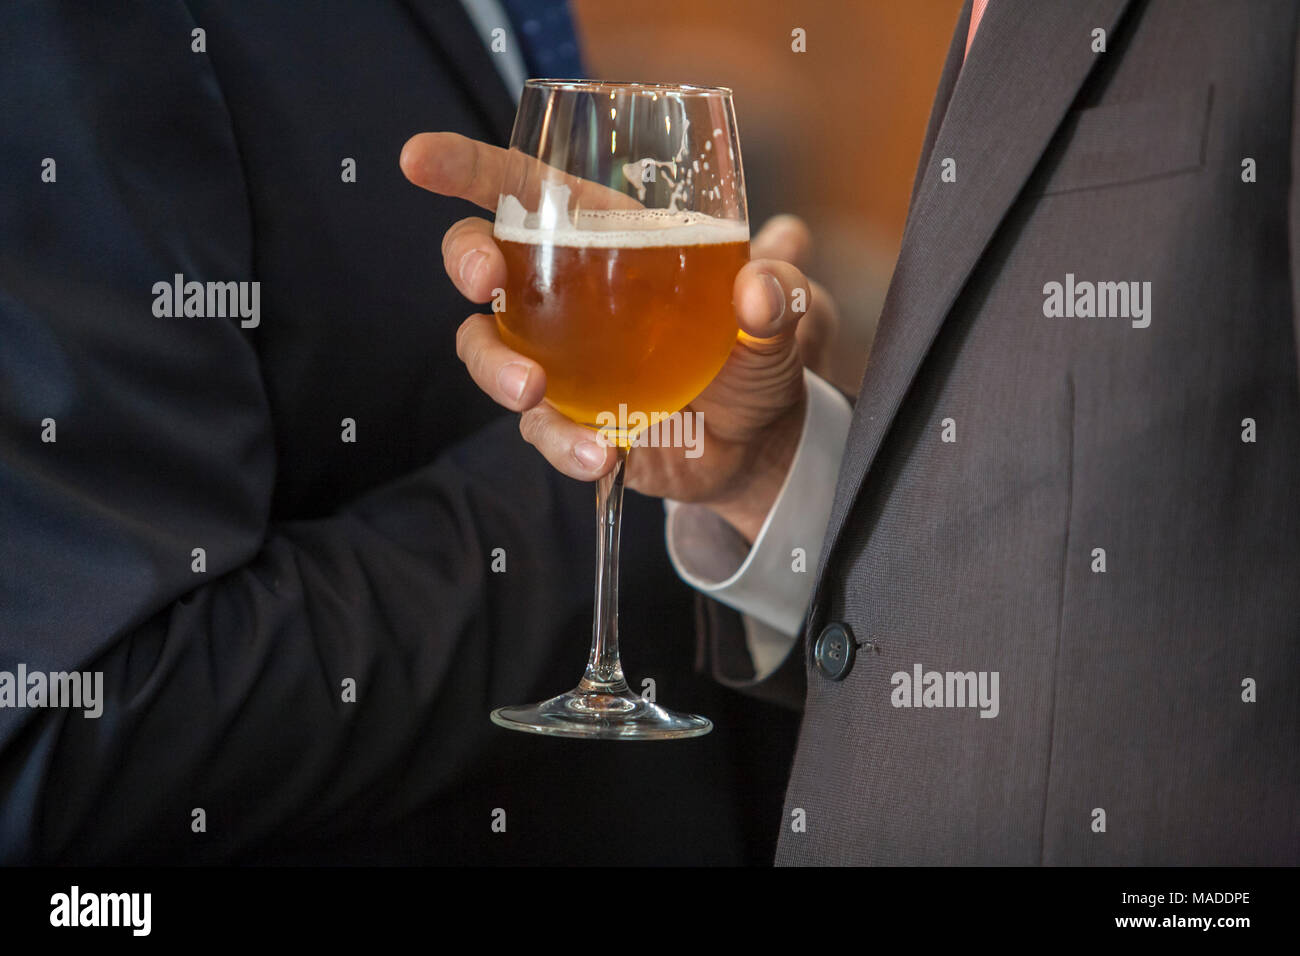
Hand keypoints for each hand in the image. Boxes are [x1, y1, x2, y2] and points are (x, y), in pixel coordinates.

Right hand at [401, 132, 839, 541]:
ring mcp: (560, 359)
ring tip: (533, 391)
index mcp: (608, 238)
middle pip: (482, 261)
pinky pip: (541, 429)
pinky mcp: (570, 420)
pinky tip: (600, 456)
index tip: (417, 159)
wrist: (762, 443)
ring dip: (497, 367)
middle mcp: (568, 294)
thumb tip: (763, 285)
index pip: (526, 190)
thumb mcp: (785, 316)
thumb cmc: (760, 355)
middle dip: (467, 261)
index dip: (466, 169)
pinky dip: (561, 444)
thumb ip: (780, 292)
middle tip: (485, 280)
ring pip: (488, 351)